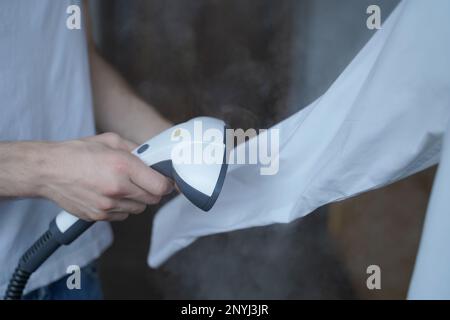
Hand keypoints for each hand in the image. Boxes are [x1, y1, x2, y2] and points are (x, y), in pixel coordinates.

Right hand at [38, 133, 172, 220]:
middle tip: (144, 180)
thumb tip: (154, 158)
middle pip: (153, 199)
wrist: (48, 170)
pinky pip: (123, 216)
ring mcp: (108, 206)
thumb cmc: (77, 153)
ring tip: (123, 186)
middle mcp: (117, 188)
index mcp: (123, 166)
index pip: (161, 186)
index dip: (167, 184)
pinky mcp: (99, 216)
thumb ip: (136, 149)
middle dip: (153, 190)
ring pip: (139, 209)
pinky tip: (111, 195)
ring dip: (137, 199)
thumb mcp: (110, 140)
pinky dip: (123, 208)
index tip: (166, 180)